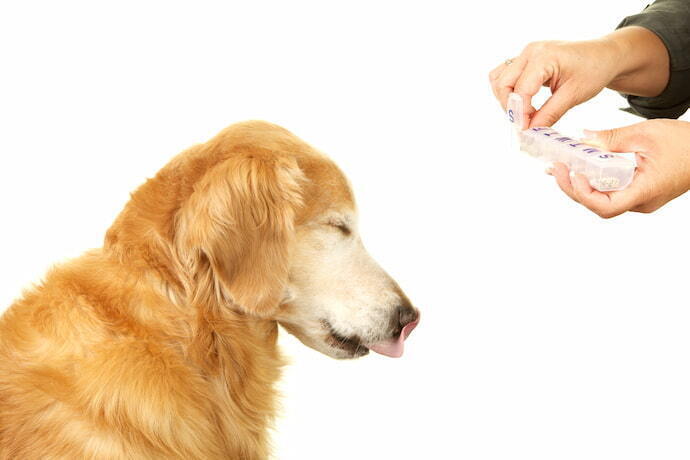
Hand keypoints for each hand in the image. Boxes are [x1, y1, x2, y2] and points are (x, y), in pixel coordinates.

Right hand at [489, 27, 669, 127]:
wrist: (604, 56)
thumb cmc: (594, 70)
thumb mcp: (574, 95)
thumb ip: (549, 114)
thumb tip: (529, 132)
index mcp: (544, 57)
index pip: (521, 90)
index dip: (520, 113)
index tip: (525, 131)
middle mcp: (530, 51)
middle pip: (503, 84)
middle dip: (510, 108)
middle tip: (525, 124)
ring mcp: (525, 54)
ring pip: (498, 79)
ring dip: (505, 100)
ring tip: (524, 113)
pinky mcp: (524, 59)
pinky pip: (504, 75)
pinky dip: (507, 91)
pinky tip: (522, 103)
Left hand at [548, 119, 689, 217]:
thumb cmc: (685, 142)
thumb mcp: (645, 134)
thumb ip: (611, 138)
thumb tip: (582, 138)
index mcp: (646, 190)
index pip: (606, 207)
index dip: (584, 194)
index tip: (573, 174)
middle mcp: (642, 202)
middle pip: (599, 205)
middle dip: (573, 188)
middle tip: (555, 168)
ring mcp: (641, 200)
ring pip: (603, 201)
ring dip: (580, 186)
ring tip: (561, 168)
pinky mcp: (639, 194)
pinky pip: (611, 193)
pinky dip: (594, 182)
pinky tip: (579, 169)